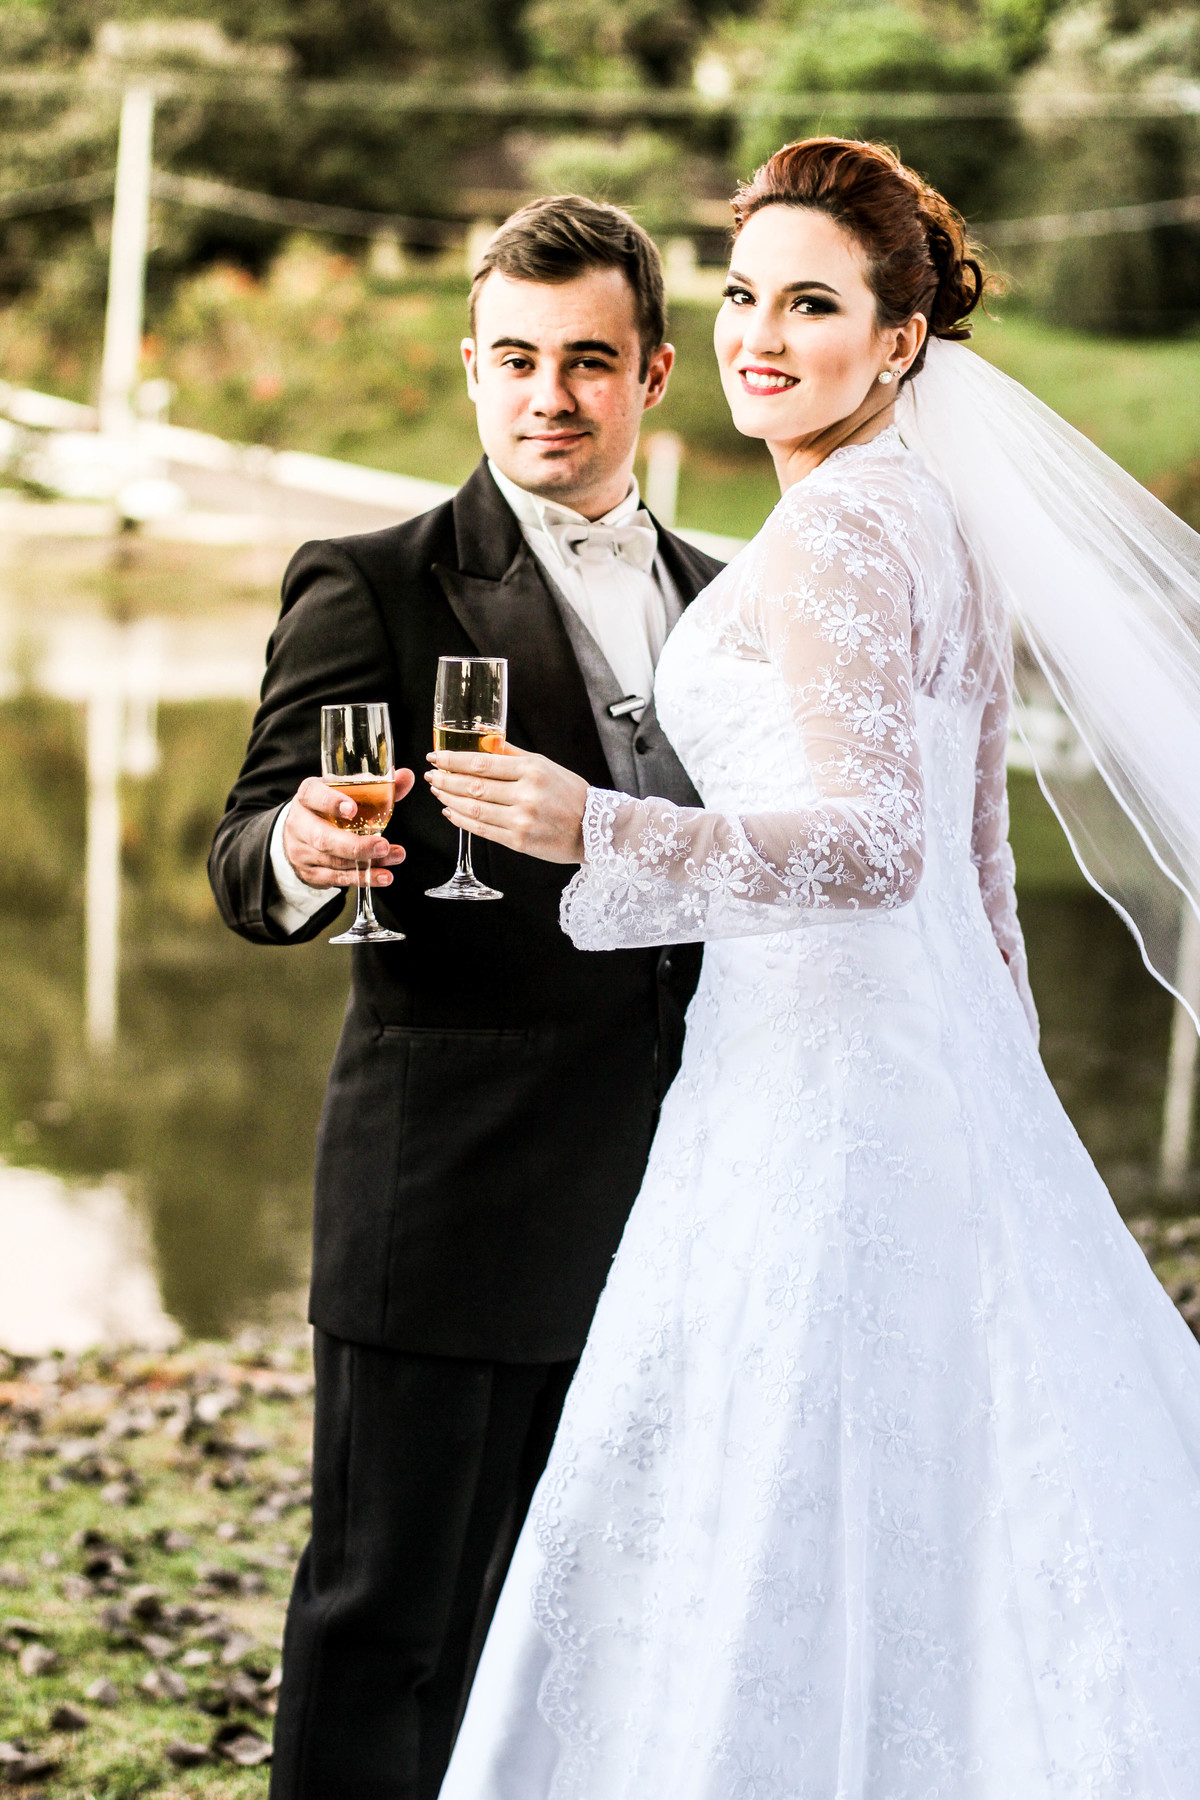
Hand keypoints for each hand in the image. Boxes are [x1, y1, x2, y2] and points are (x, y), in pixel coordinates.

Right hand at [282, 769, 414, 887]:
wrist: (300, 833)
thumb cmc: (329, 808)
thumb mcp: (345, 791)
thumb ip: (377, 786)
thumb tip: (406, 776)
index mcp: (307, 796)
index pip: (313, 796)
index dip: (331, 802)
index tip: (352, 809)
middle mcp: (300, 823)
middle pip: (323, 837)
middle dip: (355, 845)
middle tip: (383, 845)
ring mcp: (302, 851)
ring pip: (333, 861)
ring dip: (366, 863)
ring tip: (394, 856)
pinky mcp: (309, 872)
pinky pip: (336, 879)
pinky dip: (362, 878)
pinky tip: (383, 876)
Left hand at [425, 747, 587, 863]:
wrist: (596, 829)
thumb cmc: (571, 795)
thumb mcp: (545, 766)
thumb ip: (513, 755)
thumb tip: (483, 743)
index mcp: (532, 771)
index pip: (481, 763)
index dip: (453, 760)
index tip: (436, 756)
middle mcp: (526, 795)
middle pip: (473, 786)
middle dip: (446, 780)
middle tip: (432, 775)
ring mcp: (522, 820)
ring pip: (473, 810)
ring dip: (450, 799)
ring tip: (438, 791)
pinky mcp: (519, 841)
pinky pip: (482, 830)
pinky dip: (462, 820)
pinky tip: (451, 811)